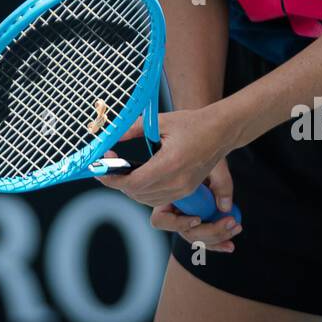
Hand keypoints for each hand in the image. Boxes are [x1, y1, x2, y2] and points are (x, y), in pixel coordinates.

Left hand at [94, 105, 239, 236]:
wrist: (221, 130)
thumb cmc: (192, 123)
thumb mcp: (160, 121)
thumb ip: (132, 129)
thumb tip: (110, 136)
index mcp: (171, 163)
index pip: (134, 182)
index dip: (113, 179)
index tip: (100, 171)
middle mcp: (178, 181)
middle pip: (137, 194)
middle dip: (118, 183)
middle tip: (107, 167)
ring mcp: (184, 189)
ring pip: (147, 200)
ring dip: (131, 189)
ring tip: (122, 171)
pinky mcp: (188, 191)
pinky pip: (159, 199)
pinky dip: (145, 192)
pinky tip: (139, 176)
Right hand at [150, 158, 240, 251]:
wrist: (211, 149)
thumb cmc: (206, 152)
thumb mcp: (213, 162)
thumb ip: (220, 180)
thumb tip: (225, 207)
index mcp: (167, 194)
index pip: (161, 219)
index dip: (178, 223)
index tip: (198, 218)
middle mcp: (173, 210)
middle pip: (184, 233)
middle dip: (209, 231)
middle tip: (229, 221)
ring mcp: (185, 218)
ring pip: (197, 238)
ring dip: (218, 237)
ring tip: (236, 227)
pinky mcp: (197, 223)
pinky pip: (204, 240)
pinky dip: (218, 243)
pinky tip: (230, 245)